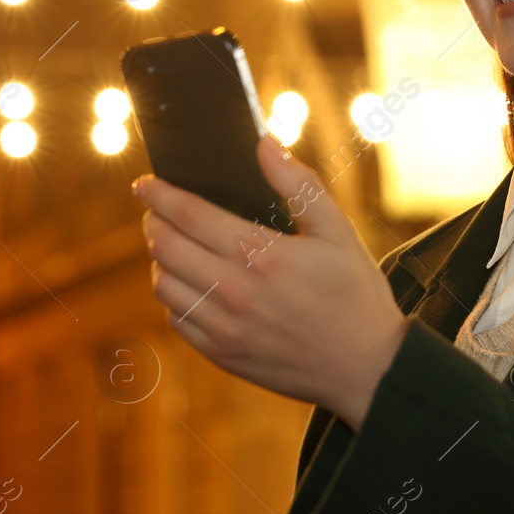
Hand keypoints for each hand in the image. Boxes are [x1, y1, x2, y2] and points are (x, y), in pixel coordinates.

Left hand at [133, 134, 409, 428]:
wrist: (367, 369)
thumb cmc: (355, 294)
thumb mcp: (338, 231)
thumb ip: (298, 184)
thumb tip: (264, 144)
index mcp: (259, 254)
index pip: (189, 214)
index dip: (160, 194)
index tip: (145, 183)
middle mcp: (233, 291)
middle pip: (165, 246)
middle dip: (154, 221)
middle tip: (157, 211)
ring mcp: (224, 327)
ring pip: (163, 284)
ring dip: (161, 260)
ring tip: (174, 246)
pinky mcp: (223, 355)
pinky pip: (177, 318)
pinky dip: (174, 297)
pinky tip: (191, 286)